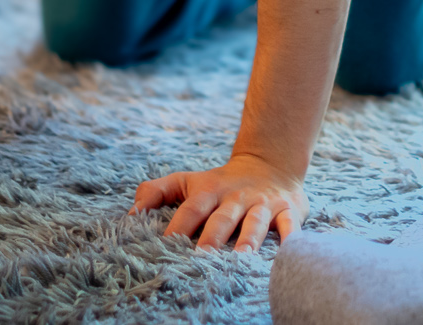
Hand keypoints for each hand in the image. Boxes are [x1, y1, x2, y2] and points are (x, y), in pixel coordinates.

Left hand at [132, 152, 306, 250]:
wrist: (271, 164)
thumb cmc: (221, 182)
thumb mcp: (188, 180)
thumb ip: (157, 191)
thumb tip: (131, 214)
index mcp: (210, 191)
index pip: (192, 208)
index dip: (179, 224)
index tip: (165, 243)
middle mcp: (236, 197)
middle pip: (223, 217)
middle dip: (213, 236)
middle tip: (202, 256)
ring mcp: (263, 204)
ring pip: (256, 222)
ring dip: (249, 239)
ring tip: (241, 257)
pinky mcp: (288, 210)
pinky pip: (290, 223)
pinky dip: (291, 236)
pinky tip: (289, 250)